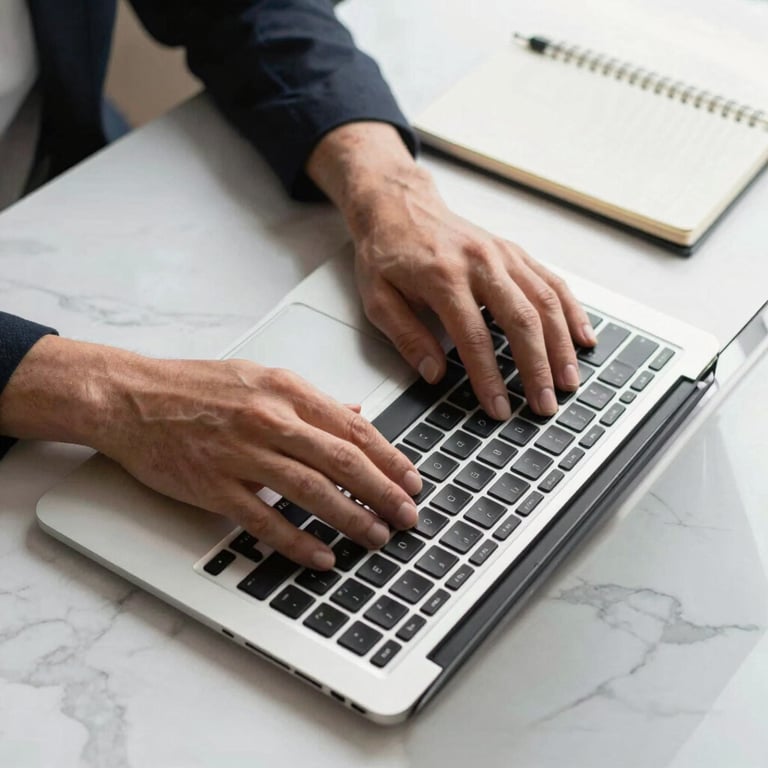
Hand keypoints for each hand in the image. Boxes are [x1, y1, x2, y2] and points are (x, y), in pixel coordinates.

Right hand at [0, 336, 420, 568]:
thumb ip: (312, 399)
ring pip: (312, 491)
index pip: (353, 428)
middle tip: (408, 516)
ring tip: (377, 537)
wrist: (132, 398)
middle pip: (342, 461)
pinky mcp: (215, 486)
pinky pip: (266, 520)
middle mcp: (269, 419)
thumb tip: (355, 412)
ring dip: (351, 518)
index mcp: (286, 390)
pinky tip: (322, 555)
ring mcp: (241, 454)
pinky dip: (298, 541)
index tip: (411, 480)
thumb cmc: (195, 387)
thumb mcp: (261, 377)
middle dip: (383, 492)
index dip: (389, 458)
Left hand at [308, 123, 596, 419]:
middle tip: (545, 405)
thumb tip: (435, 374)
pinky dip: (572, 311)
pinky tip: (583, 338)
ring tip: (569, 382)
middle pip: (521, 320)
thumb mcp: (377, 298)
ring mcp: (503, 255)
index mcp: (443, 277)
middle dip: (537, 368)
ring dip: (561, 346)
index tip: (499, 409)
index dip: (489, 378)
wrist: (399, 205)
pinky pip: (552, 282)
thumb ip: (406, 336)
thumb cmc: (387, 254)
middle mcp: (480, 263)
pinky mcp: (514, 252)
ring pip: (545, 301)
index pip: (473, 337)